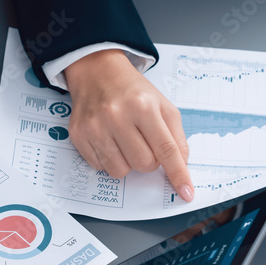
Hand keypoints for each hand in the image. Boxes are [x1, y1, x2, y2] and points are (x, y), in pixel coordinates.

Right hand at [65, 49, 193, 201]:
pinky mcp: (79, 135)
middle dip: (149, 160)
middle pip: (144, 164)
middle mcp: (117, 116)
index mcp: (144, 106)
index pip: (166, 149)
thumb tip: (181, 165)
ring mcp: (95, 127)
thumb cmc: (132, 91)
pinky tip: (108, 140)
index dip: (178, 173)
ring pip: (121, 171)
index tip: (186, 192)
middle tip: (143, 142)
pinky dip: (108, 159)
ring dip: (127, 162)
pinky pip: (100, 167)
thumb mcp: (162, 105)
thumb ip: (176, 136)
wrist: (97, 72)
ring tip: (124, 141)